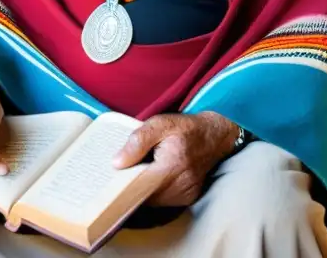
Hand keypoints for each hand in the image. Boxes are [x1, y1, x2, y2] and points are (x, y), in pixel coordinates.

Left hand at [112, 112, 237, 206]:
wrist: (213, 136)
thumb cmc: (183, 128)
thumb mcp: (158, 124)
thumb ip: (137, 141)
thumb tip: (117, 163)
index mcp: (173, 163)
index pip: (141, 184)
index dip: (124, 183)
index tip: (113, 176)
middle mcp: (182, 183)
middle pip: (145, 195)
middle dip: (133, 185)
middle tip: (125, 170)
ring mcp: (187, 194)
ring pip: (153, 201)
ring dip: (144, 189)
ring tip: (141, 170)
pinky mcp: (188, 198)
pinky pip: (163, 201)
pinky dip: (154, 192)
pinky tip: (153, 177)